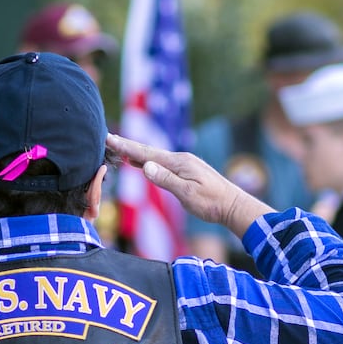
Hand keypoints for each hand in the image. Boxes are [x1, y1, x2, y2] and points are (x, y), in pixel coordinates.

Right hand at [107, 133, 272, 234]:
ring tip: (119, 148)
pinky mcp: (187, 172)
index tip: (108, 138)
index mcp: (179, 162)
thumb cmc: (212, 203)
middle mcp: (180, 159)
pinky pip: (162, 164)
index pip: (146, 153)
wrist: (234, 206)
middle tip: (108, 138)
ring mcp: (184, 164)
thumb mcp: (187, 193)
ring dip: (136, 153)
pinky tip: (141, 163)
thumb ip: (166, 179)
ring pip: (154, 157)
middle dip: (127, 146)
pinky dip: (148, 161)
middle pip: (148, 151)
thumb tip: (145, 166)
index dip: (125, 147)